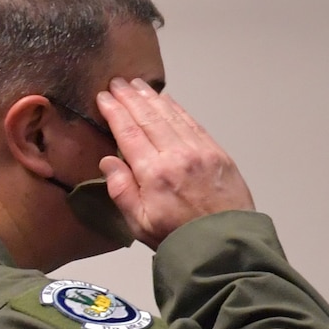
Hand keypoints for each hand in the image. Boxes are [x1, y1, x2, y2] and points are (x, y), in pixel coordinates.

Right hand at [92, 78, 255, 245]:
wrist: (224, 246)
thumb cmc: (178, 238)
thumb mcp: (139, 224)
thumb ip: (121, 190)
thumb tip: (108, 161)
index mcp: (153, 174)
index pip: (128, 133)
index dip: (115, 111)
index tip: (104, 97)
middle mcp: (176, 156)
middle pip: (148, 118)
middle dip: (131, 97)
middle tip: (117, 82)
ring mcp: (199, 152)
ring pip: (171, 116)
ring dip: (152, 98)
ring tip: (137, 85)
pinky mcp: (217, 153)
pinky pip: (192, 123)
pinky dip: (177, 109)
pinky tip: (167, 100)